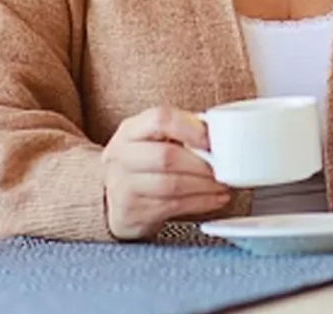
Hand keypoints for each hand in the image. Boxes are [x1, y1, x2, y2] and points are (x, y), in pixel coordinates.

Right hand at [102, 106, 231, 239]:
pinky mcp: (130, 213)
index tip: (210, 139)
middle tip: (222, 167)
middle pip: (166, 156)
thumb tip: (217, 132)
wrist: (109, 200)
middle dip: (201, 164)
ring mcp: (122, 186)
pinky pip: (171, 207)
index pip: (159, 119)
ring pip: (170, 185)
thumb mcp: (152, 140)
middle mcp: (121, 156)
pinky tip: (215, 199)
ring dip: (204, 186)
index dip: (188, 128)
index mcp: (130, 130)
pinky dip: (200, 203)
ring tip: (222, 185)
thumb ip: (180, 131)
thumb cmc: (142, 164)